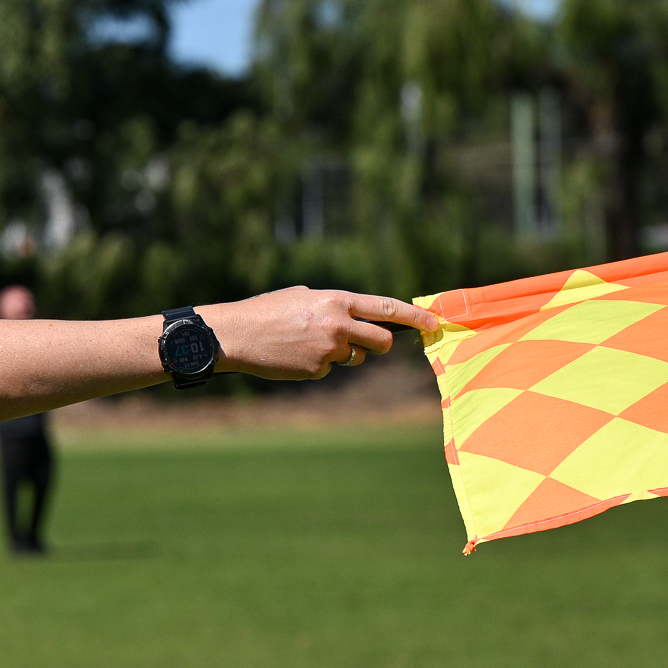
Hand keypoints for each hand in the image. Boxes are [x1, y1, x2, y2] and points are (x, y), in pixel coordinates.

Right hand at [201, 287, 438, 380]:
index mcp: (337, 301)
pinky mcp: (316, 371)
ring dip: (342, 355)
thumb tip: (359, 319)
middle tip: (365, 344)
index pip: (386, 309)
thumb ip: (335, 306)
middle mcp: (338, 325)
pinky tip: (294, 356)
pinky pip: (328, 370)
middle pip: (380, 342)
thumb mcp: (305, 297)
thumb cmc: (267, 311)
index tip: (432, 322)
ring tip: (308, 344)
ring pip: (353, 359)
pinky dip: (316, 365)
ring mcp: (328, 351)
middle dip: (378, 345)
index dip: (413, 317)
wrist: (236, 334)